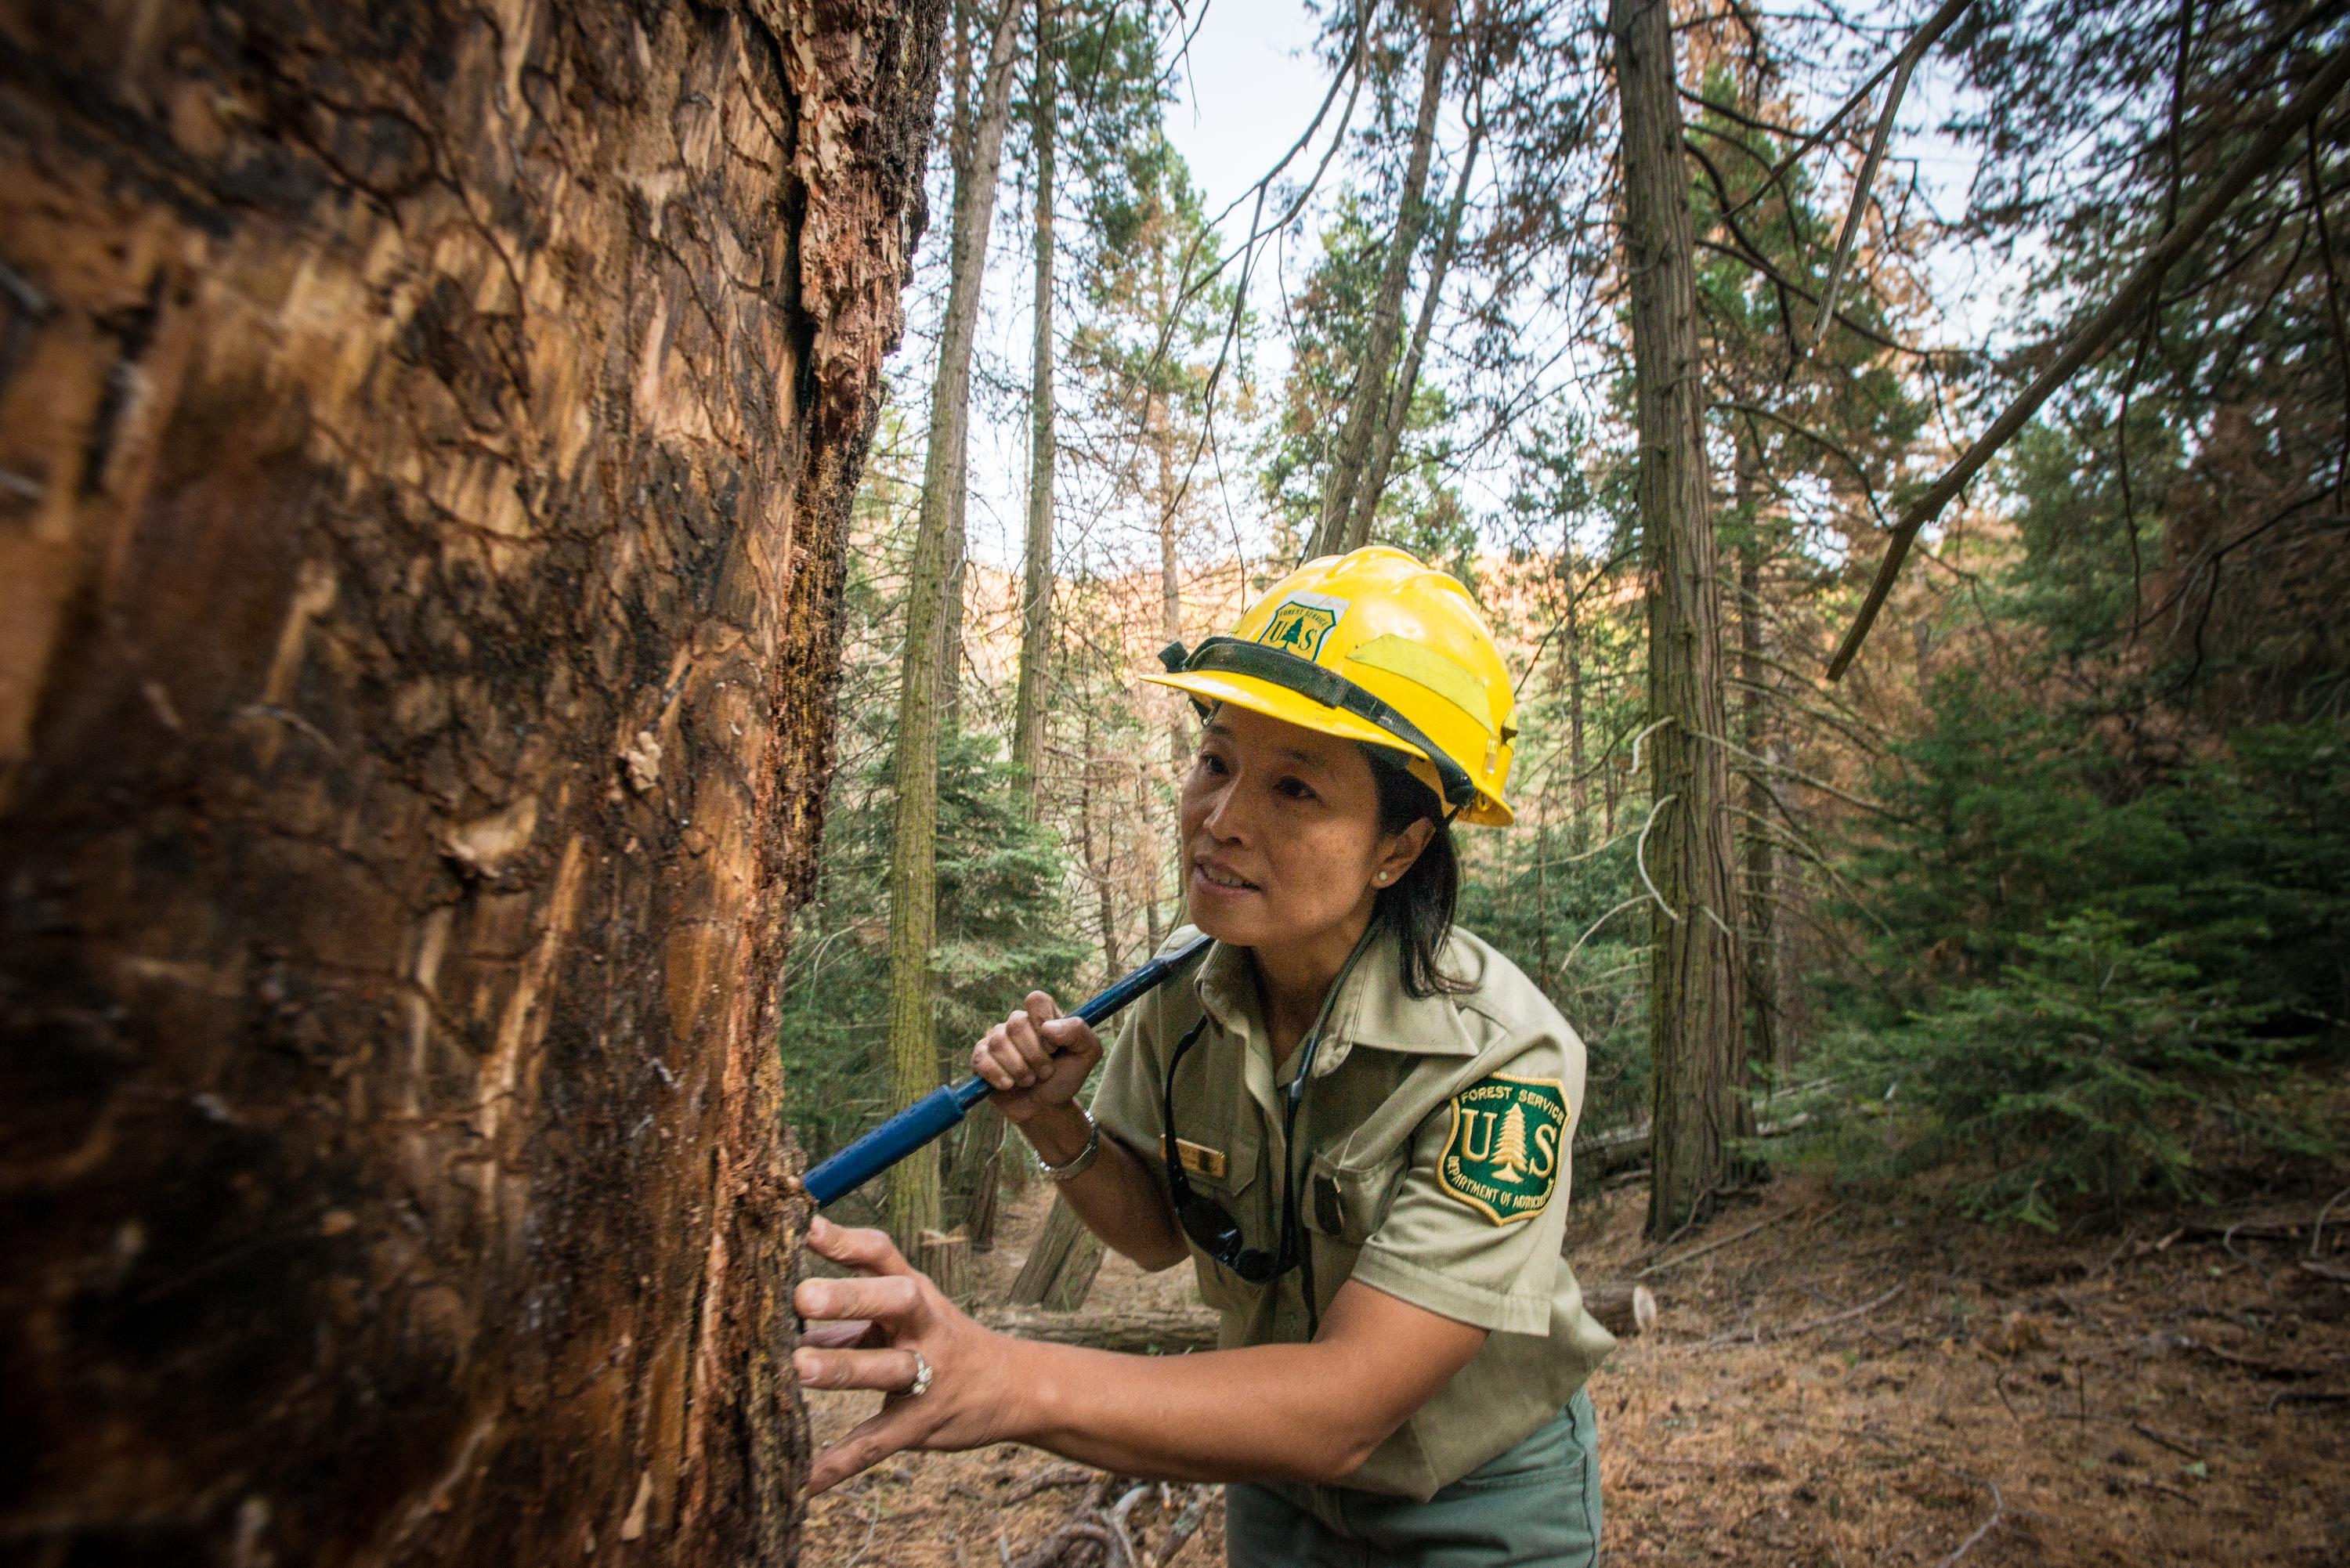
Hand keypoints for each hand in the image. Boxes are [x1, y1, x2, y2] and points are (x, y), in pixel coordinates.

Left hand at [793, 1217, 1015, 1494]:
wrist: (1011, 1387)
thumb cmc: (940, 1341)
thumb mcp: (903, 1316)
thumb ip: (846, 1318)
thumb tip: (783, 1319)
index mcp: (913, 1292)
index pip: (881, 1254)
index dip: (844, 1239)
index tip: (804, 1224)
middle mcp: (923, 1325)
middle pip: (892, 1300)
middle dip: (850, 1296)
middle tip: (801, 1296)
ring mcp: (927, 1374)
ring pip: (886, 1368)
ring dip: (842, 1367)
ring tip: (797, 1366)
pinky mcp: (922, 1422)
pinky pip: (878, 1441)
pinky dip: (840, 1461)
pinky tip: (804, 1477)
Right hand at [969, 991, 1101, 1126]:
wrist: (1046, 1108)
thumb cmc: (1066, 1077)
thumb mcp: (1087, 1054)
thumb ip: (1078, 1032)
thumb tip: (1048, 1028)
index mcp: (1042, 1016)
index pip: (1036, 1000)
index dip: (1043, 1022)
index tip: (1054, 1047)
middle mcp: (1017, 1024)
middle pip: (1016, 1023)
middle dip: (1035, 1055)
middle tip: (1045, 1072)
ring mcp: (996, 1040)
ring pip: (999, 1043)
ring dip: (1020, 1069)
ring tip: (1030, 1080)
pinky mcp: (980, 1059)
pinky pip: (982, 1060)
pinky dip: (999, 1076)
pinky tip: (1009, 1085)